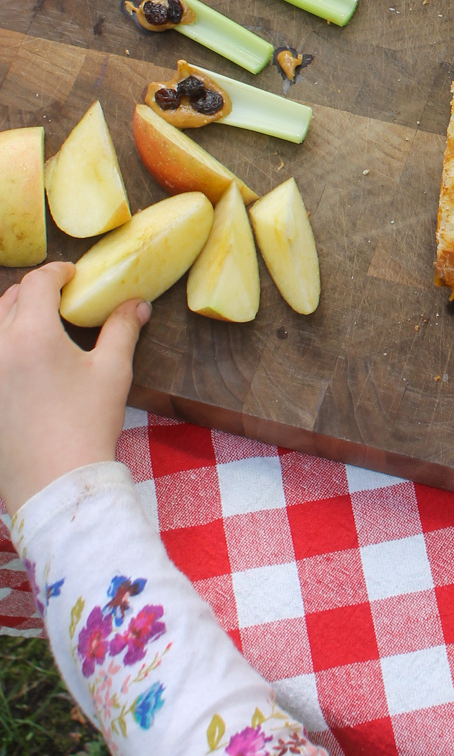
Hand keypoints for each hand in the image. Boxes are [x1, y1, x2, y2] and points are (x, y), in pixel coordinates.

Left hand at [0, 264, 150, 517]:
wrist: (57, 483)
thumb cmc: (87, 424)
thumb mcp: (113, 371)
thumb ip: (122, 329)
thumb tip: (137, 305)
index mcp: (31, 334)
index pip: (37, 283)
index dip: (57, 272)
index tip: (73, 274)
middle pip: (8, 299)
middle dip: (33, 292)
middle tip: (59, 298)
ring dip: (13, 316)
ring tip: (39, 325)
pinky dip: (5, 346)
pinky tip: (24, 361)